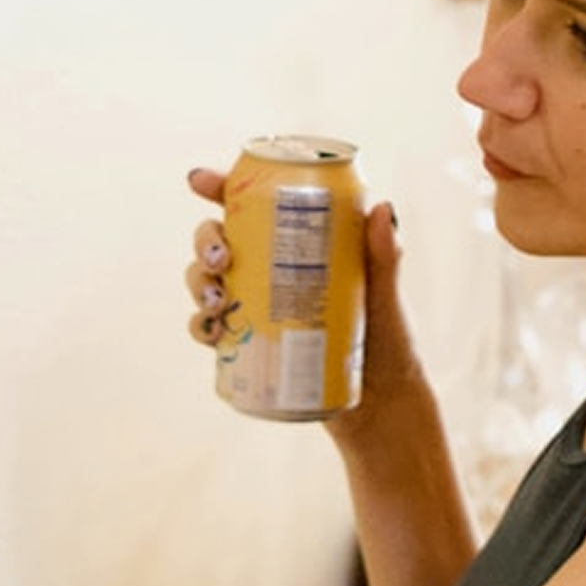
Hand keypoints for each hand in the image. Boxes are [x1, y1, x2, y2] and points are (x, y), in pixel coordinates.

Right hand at [184, 169, 421, 433]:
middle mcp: (269, 271)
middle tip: (221, 259)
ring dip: (196, 283)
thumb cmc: (388, 341)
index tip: (200, 183)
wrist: (379, 403)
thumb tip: (384, 210)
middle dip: (204, 242)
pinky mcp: (248, 344)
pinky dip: (200, 327)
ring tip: (218, 301)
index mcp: (299, 244)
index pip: (253, 206)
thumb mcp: (385, 294)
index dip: (220, 188)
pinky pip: (209, 329)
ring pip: (205, 281)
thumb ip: (384, 255)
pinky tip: (210, 331)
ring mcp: (255, 307)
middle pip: (218, 241)